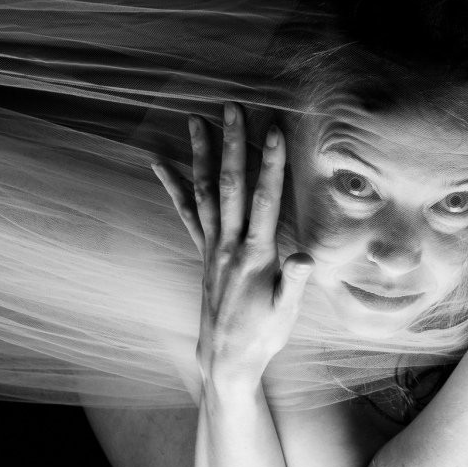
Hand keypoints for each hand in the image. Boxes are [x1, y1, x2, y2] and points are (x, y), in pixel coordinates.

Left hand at [150, 102, 314, 380]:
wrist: (225, 359)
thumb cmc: (262, 337)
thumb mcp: (285, 314)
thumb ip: (294, 284)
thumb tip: (306, 257)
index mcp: (255, 257)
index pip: (265, 202)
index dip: (270, 166)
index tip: (273, 132)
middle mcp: (229, 247)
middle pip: (230, 187)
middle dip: (233, 145)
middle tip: (232, 107)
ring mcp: (212, 249)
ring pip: (205, 193)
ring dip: (202, 155)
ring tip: (197, 119)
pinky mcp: (203, 255)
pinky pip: (187, 214)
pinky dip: (174, 187)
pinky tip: (161, 164)